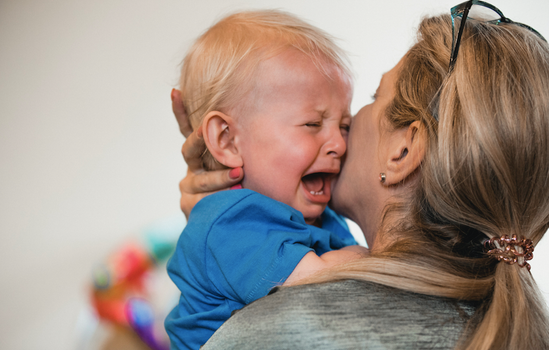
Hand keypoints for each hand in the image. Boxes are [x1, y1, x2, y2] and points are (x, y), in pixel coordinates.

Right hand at [172, 89, 243, 217]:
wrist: (232, 222)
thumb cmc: (243, 185)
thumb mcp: (242, 161)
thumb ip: (241, 145)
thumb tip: (261, 114)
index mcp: (200, 153)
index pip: (186, 129)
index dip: (180, 111)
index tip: (176, 92)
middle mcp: (191, 167)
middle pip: (190, 150)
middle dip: (200, 140)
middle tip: (209, 130)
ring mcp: (189, 186)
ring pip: (202, 179)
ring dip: (219, 176)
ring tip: (239, 174)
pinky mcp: (190, 206)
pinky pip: (202, 202)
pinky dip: (214, 198)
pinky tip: (223, 197)